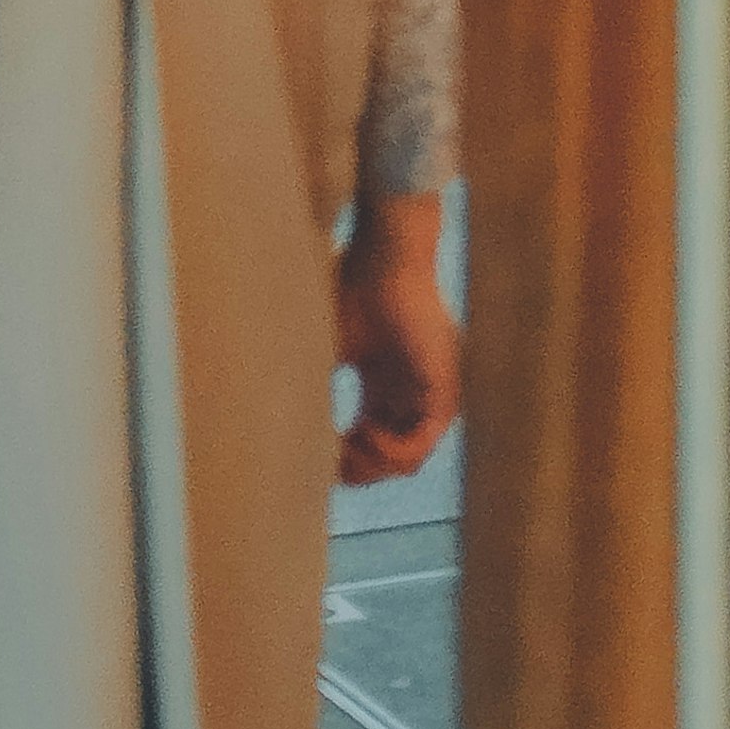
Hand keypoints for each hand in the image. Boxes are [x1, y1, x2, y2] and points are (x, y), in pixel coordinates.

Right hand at [336, 191, 461, 484]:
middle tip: (333, 461)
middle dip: (358, 469)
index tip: (320, 455)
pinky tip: (366, 433)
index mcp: (386, 383)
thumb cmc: (355, 290)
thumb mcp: (328, 349)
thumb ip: (315, 386)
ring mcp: (430, 391)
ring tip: (348, 448)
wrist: (386, 259)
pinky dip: (392, 450)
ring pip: (409, 457)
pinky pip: (425, 440)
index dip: (345, 457)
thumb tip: (286, 425)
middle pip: (390, 457)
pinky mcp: (443, 385)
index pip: (371, 440)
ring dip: (373, 465)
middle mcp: (410, 392)